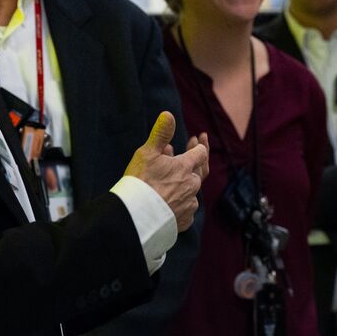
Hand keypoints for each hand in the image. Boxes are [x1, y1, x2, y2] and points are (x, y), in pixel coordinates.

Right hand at [127, 112, 206, 230]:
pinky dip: (182, 202)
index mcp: (185, 168)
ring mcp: (188, 205)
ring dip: (185, 183)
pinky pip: (186, 210)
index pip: (200, 153)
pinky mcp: (183, 221)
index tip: (198, 137)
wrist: (136, 217)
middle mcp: (191, 186)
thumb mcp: (147, 153)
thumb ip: (160, 133)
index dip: (200, 144)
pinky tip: (174, 201)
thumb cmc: (140, 182)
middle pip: (199, 172)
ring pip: (191, 191)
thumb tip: (169, 114)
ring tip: (176, 179)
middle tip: (191, 152)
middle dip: (194, 161)